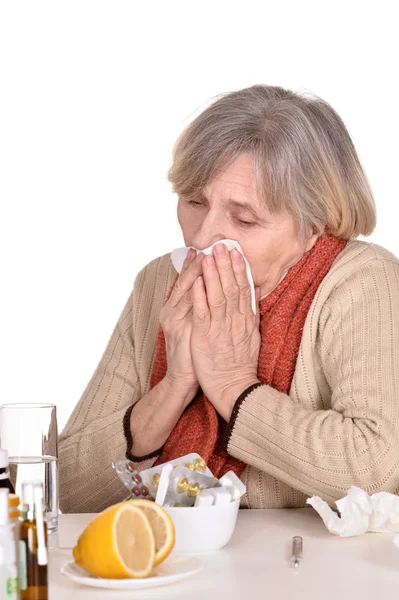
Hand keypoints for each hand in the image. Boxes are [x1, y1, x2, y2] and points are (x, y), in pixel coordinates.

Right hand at [160, 249, 203, 400]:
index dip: (194, 265)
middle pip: (187, 282)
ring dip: (197, 272)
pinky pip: (190, 310)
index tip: (202, 248)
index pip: (187, 281)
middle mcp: (173, 312)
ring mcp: (176, 321)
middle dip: (198, 263)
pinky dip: (194, 294)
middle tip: (209, 246)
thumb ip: (201, 308)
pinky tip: (198, 281)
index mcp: (176, 309)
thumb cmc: (193, 353)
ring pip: (187, 291)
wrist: (184, 379)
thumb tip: (210, 289)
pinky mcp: (180, 332)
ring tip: (206, 255)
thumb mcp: (194, 327)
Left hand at [190, 244, 260, 420]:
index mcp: (246, 321)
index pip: (244, 289)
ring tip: (209, 256)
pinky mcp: (206, 336)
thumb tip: (255, 293)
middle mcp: (235, 321)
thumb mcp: (252, 337)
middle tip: (222, 245)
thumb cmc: (241, 364)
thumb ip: (251, 315)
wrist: (234, 388)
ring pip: (218, 295)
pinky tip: (197, 281)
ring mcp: (220, 328)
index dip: (240, 269)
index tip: (236, 253)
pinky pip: (203, 312)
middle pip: (232, 287)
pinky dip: (200, 295)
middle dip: (226, 265)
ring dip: (213, 274)